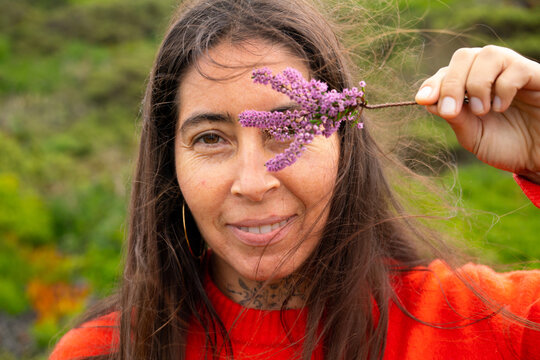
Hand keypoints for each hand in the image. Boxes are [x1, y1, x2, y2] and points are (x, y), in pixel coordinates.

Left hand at [415, 45, 539, 182]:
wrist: (538, 158)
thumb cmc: (507, 146)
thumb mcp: (473, 135)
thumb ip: (454, 117)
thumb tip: (427, 101)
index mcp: (470, 86)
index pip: (446, 73)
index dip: (432, 84)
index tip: (423, 100)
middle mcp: (490, 73)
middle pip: (463, 56)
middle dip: (451, 83)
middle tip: (450, 111)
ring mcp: (513, 71)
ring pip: (488, 55)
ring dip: (476, 84)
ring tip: (482, 111)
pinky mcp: (536, 75)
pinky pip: (515, 68)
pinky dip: (502, 88)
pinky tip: (501, 107)